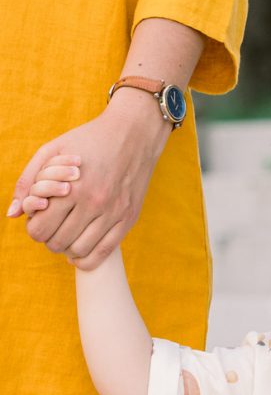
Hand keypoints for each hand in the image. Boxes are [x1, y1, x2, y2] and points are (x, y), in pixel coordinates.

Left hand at [8, 88, 171, 269]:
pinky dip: (87, 259)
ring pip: (80, 250)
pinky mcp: (128, 218)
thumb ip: (27, 181)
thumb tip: (12, 214)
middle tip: (51, 229)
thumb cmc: (88, 140)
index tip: (38, 221)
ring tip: (66, 237)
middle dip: (48, 239)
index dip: (33, 229)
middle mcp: (93, 203)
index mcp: (70, 187)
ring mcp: (113, 213)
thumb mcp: (51, 151)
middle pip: (58, 242)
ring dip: (67, 249)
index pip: (40, 229)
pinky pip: (104, 252)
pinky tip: (79, 253)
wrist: (134, 135)